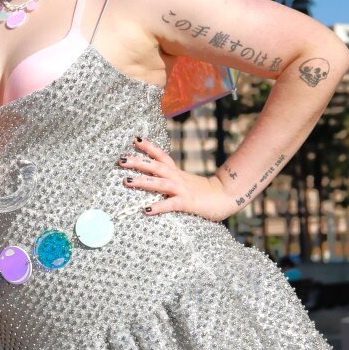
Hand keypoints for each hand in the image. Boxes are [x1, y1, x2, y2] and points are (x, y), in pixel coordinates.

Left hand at [118, 136, 234, 221]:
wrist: (227, 196)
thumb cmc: (206, 192)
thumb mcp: (186, 183)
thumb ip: (172, 181)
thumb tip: (157, 182)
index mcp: (177, 173)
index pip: (161, 156)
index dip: (148, 148)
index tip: (134, 140)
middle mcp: (177, 178)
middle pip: (155, 166)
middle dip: (137, 162)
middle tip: (121, 159)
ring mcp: (182, 190)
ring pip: (159, 183)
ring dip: (142, 181)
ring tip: (126, 181)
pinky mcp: (187, 203)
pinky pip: (170, 204)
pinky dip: (157, 206)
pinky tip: (145, 210)